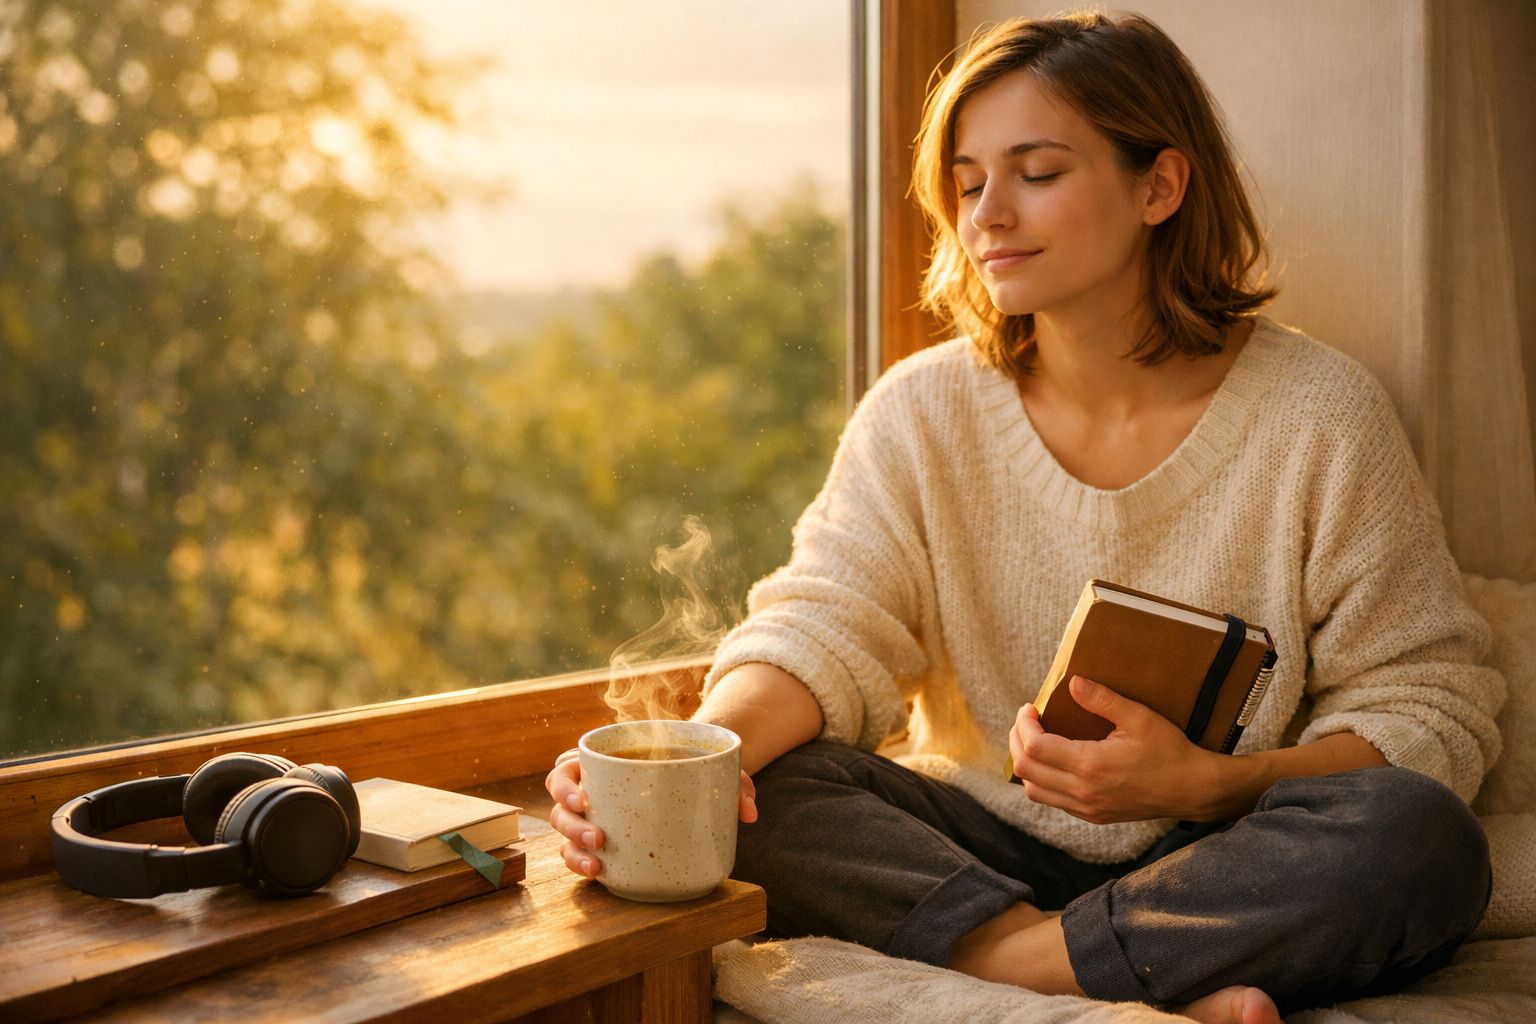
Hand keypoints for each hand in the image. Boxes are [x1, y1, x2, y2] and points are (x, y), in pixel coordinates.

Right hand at [544, 748, 759, 879]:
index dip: (565, 786)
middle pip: (561, 808)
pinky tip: (600, 875)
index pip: (565, 770)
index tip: (584, 798)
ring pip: (565, 836)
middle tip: (599, 837)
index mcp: (602, 762)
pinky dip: (583, 866)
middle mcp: (590, 792)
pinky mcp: (600, 845)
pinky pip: (579, 857)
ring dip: (575, 851)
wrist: (692, 776)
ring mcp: (592, 820)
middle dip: (572, 825)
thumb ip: (735, 781)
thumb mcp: (712, 764)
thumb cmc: (691, 763)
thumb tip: (750, 813)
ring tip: (597, 864)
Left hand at [1007, 675, 1224, 823]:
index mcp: (1090, 765)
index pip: (1034, 747)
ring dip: (1026, 764)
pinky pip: (1052, 801)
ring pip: (1034, 791)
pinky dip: (1042, 780)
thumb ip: (1102, 699)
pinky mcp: (1093, 816)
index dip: (1024, 724)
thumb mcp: (1138, 717)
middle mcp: (1083, 792)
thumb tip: (1073, 682)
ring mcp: (1086, 808)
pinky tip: (1053, 761)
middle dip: (1017, 741)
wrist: (1192, 789)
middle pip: (1025, 770)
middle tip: (1026, 721)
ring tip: (1033, 740)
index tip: (1030, 708)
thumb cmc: (1169, 751)